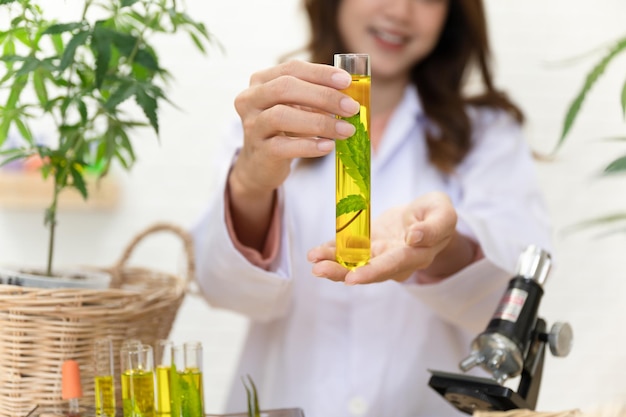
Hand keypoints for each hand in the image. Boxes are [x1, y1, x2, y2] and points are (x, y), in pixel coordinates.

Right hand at [230, 60, 360, 195]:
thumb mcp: (297, 107)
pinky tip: (328, 146)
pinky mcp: (259, 151)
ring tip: (346, 130)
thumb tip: (351, 94)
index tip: (347, 81)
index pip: (291, 69)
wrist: (261, 164)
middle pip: (285, 88)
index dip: (320, 73)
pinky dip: (309, 146)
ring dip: (320, 122)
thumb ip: (317, 96)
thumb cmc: (284, 129)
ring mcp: (252, 126)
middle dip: (323, 96)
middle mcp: (250, 99)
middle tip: (351, 108)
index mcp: (261, 81)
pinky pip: (283, 146)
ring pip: (282, 116)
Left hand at [307, 192, 472, 284]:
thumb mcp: (443, 214)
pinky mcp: (367, 245)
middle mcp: (393, 261)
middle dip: (341, 272)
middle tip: (318, 270)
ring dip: (331, 263)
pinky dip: (331, 251)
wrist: (425, 216)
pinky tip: (315, 252)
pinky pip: (347, 251)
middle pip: (366, 270)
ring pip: (353, 263)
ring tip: (313, 258)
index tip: (351, 278)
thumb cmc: (437, 214)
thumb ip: (434, 227)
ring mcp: (377, 255)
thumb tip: (414, 238)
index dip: (371, 273)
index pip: (391, 266)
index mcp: (414, 255)